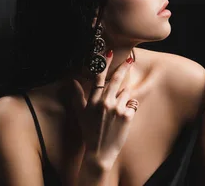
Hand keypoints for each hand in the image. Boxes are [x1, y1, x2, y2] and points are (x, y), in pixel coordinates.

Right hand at [71, 52, 136, 168]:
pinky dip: (130, 108)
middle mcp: (104, 102)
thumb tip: (71, 81)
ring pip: (126, 92)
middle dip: (124, 68)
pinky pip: (132, 104)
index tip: (109, 52)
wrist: (99, 152)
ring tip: (118, 109)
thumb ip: (76, 96)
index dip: (104, 63)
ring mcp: (116, 109)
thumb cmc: (89, 132)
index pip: (98, 77)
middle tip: (130, 60)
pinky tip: (124, 117)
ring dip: (125, 96)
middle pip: (116, 79)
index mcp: (93, 100)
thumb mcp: (80, 114)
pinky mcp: (127, 116)